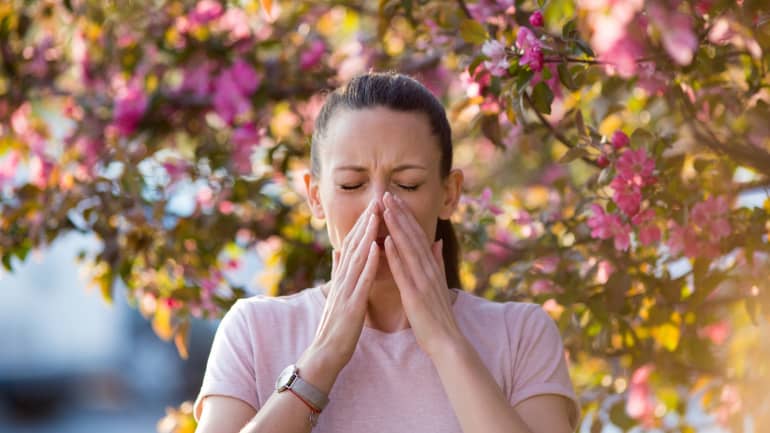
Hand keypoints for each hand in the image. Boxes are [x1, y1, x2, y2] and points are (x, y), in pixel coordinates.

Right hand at [307, 198, 380, 373]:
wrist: (325, 353)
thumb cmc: (336, 326)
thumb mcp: (337, 293)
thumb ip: (338, 271)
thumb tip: (338, 250)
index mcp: (342, 277)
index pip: (353, 245)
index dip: (363, 224)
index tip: (374, 205)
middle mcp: (342, 279)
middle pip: (354, 245)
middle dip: (366, 222)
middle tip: (376, 199)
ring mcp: (345, 291)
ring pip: (357, 257)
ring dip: (367, 234)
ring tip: (377, 214)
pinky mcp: (352, 304)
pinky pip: (361, 280)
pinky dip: (369, 262)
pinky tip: (376, 246)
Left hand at [381, 191, 463, 358]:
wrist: (447, 342)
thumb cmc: (438, 316)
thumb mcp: (438, 283)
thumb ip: (437, 261)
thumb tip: (435, 242)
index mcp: (431, 266)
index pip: (417, 235)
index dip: (405, 216)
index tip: (394, 199)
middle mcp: (428, 269)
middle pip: (412, 236)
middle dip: (399, 213)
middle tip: (386, 193)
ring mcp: (422, 280)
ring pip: (408, 248)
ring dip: (396, 226)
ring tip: (385, 208)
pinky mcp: (415, 294)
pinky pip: (403, 271)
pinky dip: (395, 255)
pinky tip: (386, 241)